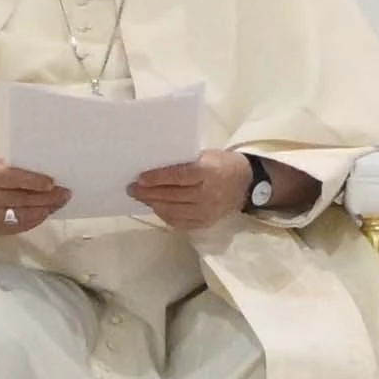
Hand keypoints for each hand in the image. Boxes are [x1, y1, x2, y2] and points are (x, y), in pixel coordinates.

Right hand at [0, 150, 70, 239]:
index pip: (13, 179)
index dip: (33, 182)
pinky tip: (46, 212)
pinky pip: (20, 226)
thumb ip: (16, 167)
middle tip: (65, 193)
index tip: (52, 183)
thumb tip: (48, 171)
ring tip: (60, 203)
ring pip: (23, 215)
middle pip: (22, 199)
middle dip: (47, 198)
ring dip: (45, 209)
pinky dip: (36, 219)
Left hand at [127, 150, 247, 237]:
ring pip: (173, 211)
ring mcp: (207, 211)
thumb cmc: (221, 163)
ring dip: (154, 204)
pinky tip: (156, 208)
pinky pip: (180, 222)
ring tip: (141, 198)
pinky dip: (165, 215)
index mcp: (209, 172)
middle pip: (172, 195)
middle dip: (149, 193)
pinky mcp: (206, 223)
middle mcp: (208, 194)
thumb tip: (154, 169)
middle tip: (132, 189)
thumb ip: (184, 163)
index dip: (157, 178)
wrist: (246, 184)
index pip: (178, 176)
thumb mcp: (206, 155)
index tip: (139, 178)